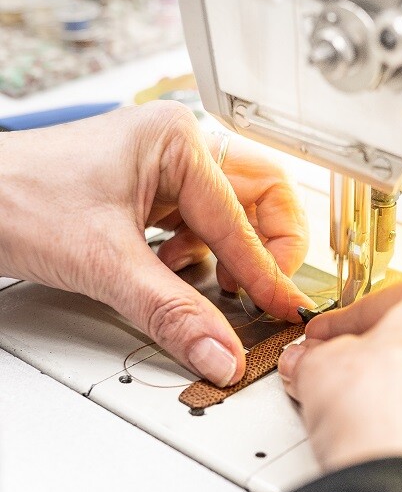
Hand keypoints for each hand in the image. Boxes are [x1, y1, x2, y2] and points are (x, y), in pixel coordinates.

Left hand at [0, 101, 312, 385]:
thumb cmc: (12, 197)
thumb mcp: (103, 263)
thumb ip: (170, 313)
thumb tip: (219, 351)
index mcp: (176, 140)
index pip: (244, 217)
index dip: (268, 271)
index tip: (285, 308)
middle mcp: (176, 148)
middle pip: (260, 200)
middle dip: (266, 250)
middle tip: (267, 293)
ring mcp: (162, 170)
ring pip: (233, 215)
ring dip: (232, 256)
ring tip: (213, 287)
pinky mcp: (146, 196)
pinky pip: (200, 228)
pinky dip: (199, 257)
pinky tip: (174, 274)